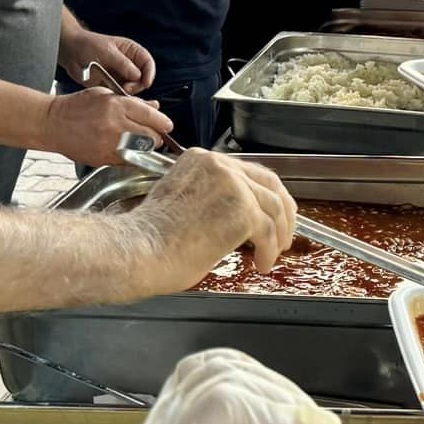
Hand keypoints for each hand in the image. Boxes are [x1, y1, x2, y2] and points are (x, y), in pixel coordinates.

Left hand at [26, 348, 346, 423]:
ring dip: (267, 386)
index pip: (221, 405)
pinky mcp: (162, 423)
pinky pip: (203, 377)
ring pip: (215, 367)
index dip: (277, 413)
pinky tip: (267, 413)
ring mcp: (156, 422)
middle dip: (285, 402)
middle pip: (226, 378)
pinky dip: (243, 382)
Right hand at [40, 88, 172, 165]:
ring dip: (147, 148)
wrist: (53, 124)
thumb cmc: (77, 107)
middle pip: (150, 136)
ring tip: (143, 143)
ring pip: (142, 150)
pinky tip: (128, 149)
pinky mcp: (103, 158)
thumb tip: (155, 107)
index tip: (167, 126)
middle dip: (157, 136)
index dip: (163, 122)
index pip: (151, 116)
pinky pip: (128, 160)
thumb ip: (132, 102)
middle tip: (156, 135)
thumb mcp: (106, 95)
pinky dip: (133, 156)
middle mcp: (115, 125)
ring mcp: (109, 144)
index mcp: (116, 105)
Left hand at [63, 31, 155, 94]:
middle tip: (126, 89)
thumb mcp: (107, 52)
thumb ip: (123, 64)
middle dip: (137, 85)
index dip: (149, 73)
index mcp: (131, 51)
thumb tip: (138, 75)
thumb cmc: (88, 45)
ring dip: (127, 92)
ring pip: (132, 89)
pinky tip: (111, 95)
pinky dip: (118, 97)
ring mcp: (120, 75)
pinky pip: (120, 94)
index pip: (148, 63)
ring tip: (116, 91)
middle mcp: (129, 64)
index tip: (146, 83)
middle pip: (142, 79)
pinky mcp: (112, 85)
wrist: (70, 52)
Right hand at [132, 150, 298, 289]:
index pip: (247, 171)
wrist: (137, 252)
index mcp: (202, 160)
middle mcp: (219, 165)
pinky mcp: (242, 212)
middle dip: (283, 210)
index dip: (265, 193)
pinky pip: (268, 232)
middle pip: (268, 183)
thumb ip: (209, 198)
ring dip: (279, 234)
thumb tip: (231, 214)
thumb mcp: (181, 202)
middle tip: (285, 232)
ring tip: (275, 253)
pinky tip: (262, 262)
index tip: (272, 211)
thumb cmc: (150, 239)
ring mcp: (233, 186)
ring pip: (273, 208)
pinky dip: (270, 251)